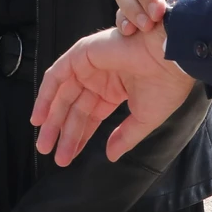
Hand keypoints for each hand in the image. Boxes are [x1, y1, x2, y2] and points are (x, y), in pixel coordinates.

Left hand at [31, 26, 197, 165]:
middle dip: (62, 132)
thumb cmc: (164, 85)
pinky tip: (40, 116)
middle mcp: (100, 78)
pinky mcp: (82, 53)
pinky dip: (46, 94)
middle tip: (52, 155)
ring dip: (51, 118)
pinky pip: (57, 74)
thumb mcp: (143, 119)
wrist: (171, 58)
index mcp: (115, 90)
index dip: (79, 137)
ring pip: (63, 94)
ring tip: (44, 143)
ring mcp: (90, 65)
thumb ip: (124, 137)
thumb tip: (110, 156)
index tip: (68, 157)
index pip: (90, 117)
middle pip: (74, 108)